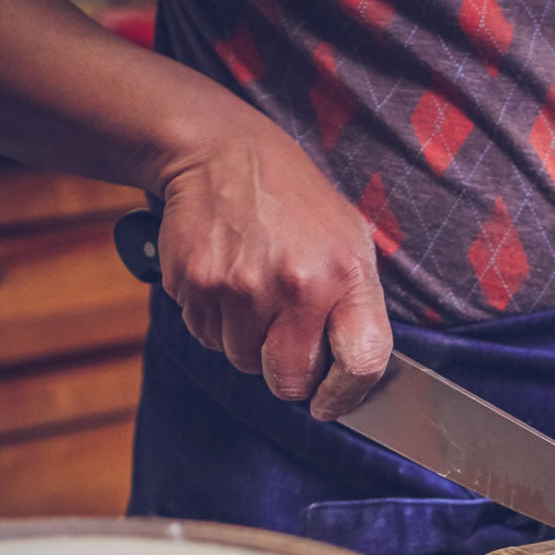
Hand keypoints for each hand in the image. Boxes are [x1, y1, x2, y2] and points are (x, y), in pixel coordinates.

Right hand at [155, 131, 392, 419]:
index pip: (361, 364)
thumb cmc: (298, 204)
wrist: (223, 152)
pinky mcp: (193, 284)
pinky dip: (217, 322)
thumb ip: (359, 308)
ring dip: (250, 343)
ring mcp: (237, 286)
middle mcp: (293, 285)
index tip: (330, 402)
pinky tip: (229, 282)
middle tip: (287, 338)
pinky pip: (207, 337)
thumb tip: (356, 376)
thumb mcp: (351, 241)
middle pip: (287, 382)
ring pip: (242, 361)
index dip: (346, 396)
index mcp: (344, 275)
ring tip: (257, 294)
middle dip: (288, 373)